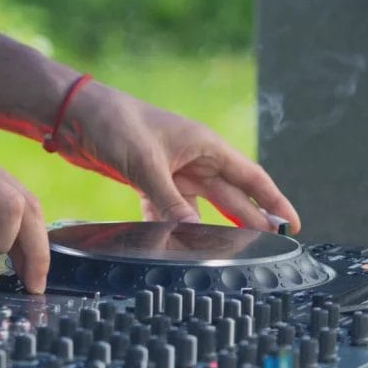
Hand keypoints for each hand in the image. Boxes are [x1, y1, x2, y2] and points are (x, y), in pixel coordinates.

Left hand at [56, 82, 300, 233]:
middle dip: (248, 220)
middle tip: (266, 248)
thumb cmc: (115, 124)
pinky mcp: (148, 179)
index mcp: (204, 145)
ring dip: (208, 227)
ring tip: (224, 253)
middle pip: (230, 194)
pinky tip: (172, 241)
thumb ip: (170, 201)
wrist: (76, 114)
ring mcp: (171, 170)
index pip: (250, 176)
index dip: (273, 201)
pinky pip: (168, 207)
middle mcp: (193, 158)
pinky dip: (170, 223)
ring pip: (199, 205)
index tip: (292, 223)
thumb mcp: (146, 164)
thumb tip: (194, 233)